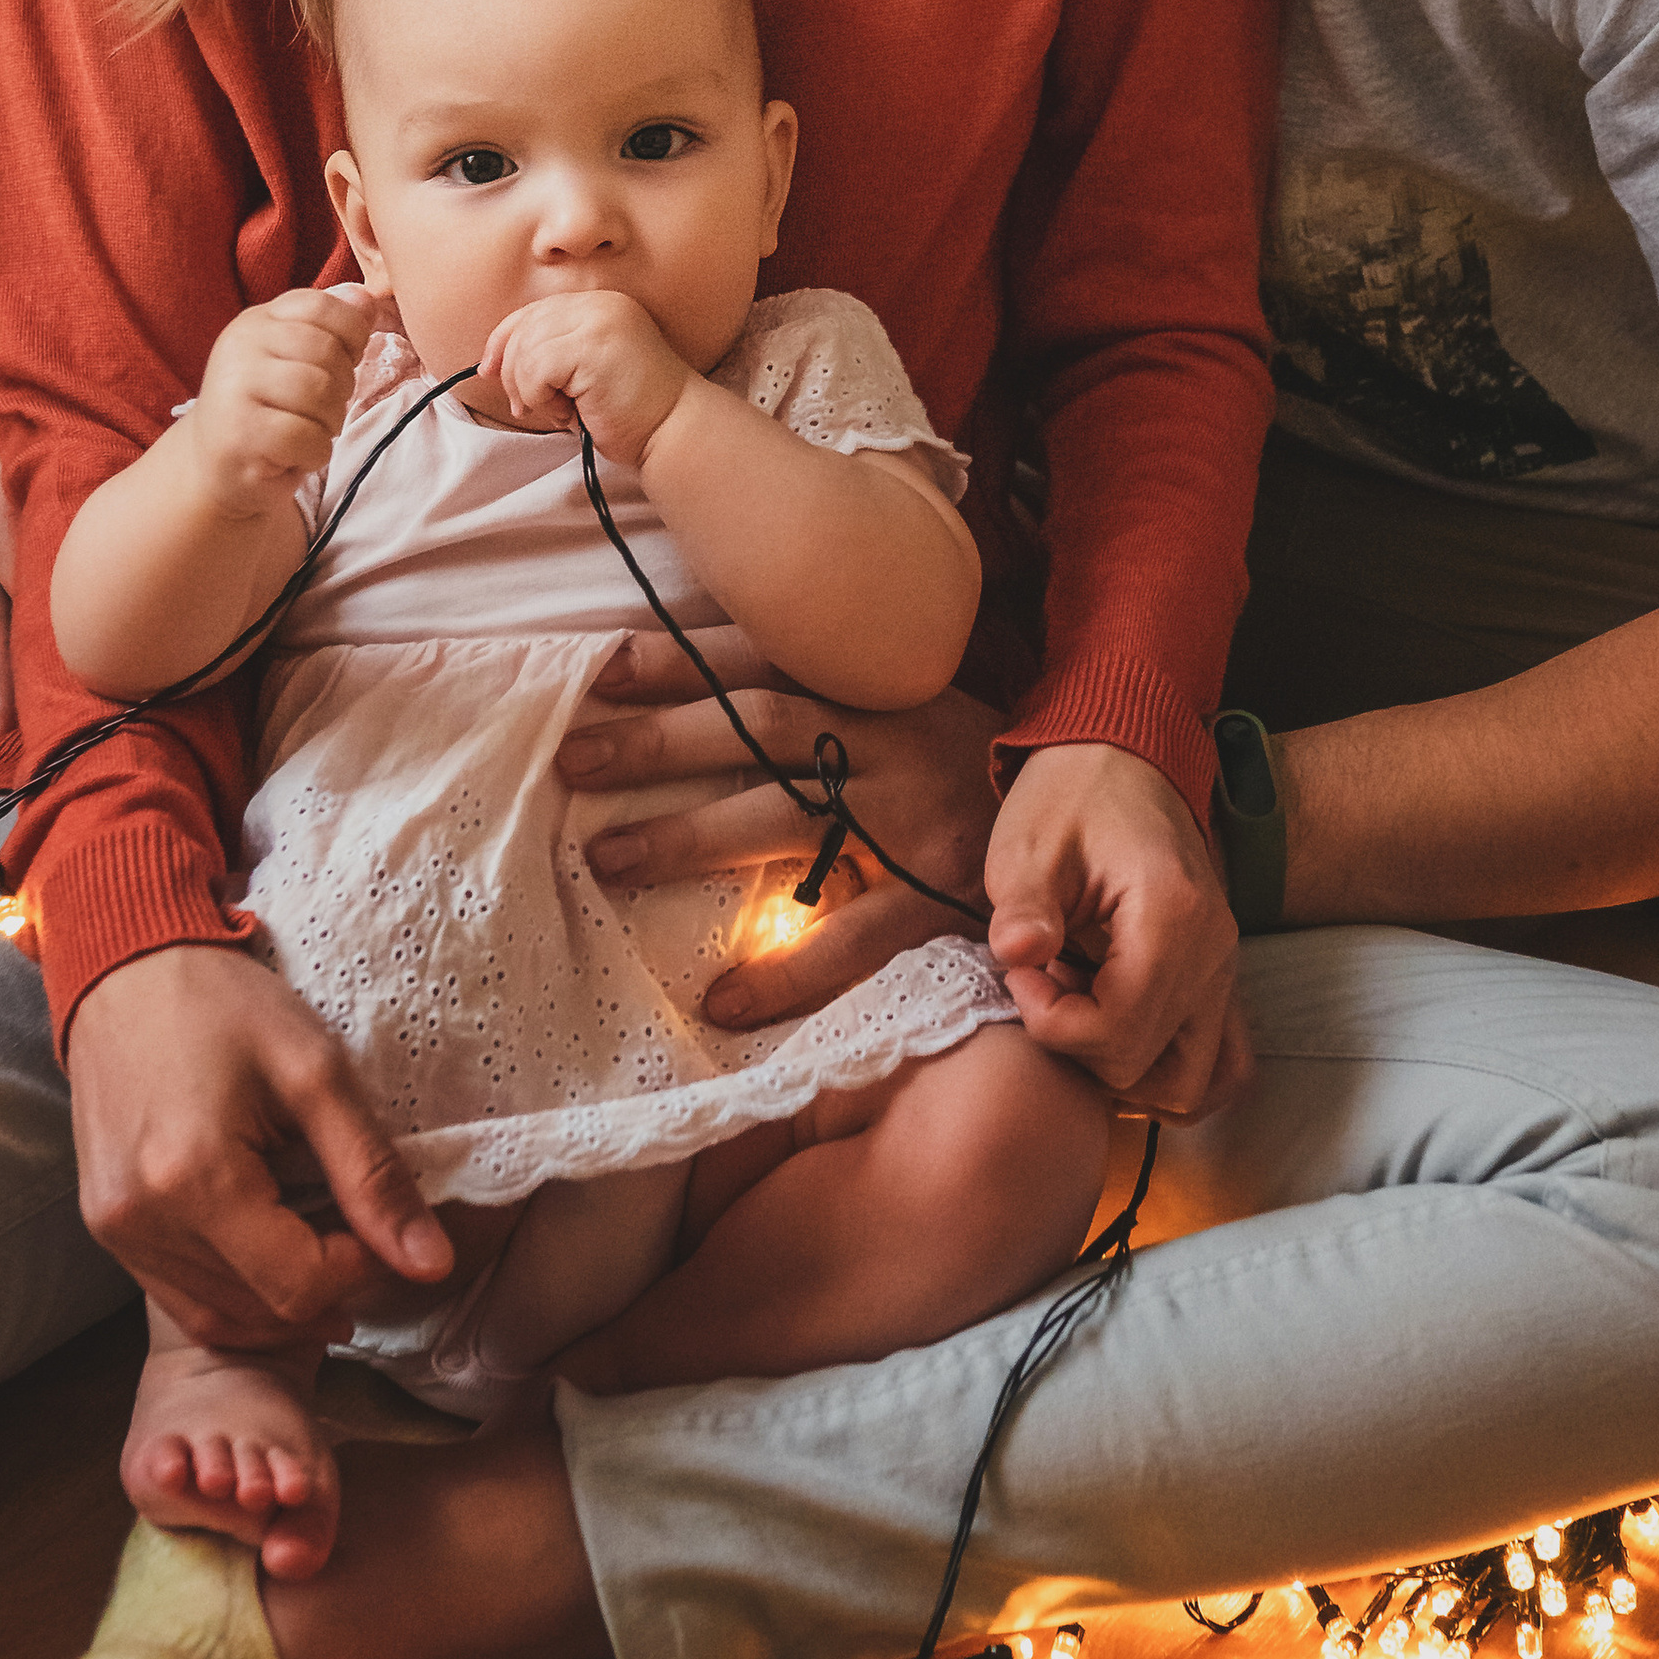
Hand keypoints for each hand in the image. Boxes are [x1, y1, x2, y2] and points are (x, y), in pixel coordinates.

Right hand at [65, 940, 452, 1352]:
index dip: (361, 1269)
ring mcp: (115, 1232)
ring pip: (220, 1317)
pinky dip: (238, 1295)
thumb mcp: (316, 1073)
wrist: (126, 970)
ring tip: (323, 1248)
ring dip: (283, 1300)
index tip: (382, 1223)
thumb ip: (373, 1174)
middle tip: (360, 1236)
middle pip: (260, 1311)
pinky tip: (273, 1254)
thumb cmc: (225, 1006)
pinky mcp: (105, 1228)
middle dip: (327, 1288)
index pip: (299, 1286)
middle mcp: (141, 1222)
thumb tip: (431, 1265)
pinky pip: (181, 1298)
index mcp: (193, 1180)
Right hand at [188, 289, 380, 511]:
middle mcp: (240, 345)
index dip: (351, 336)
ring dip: (329, 422)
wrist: (215, 468)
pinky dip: (314, 453)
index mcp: (257, 320)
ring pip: (319, 391)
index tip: (342, 364)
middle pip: (326, 351)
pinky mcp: (238, 433)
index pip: (322, 306)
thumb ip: (331, 329)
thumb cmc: (268, 413)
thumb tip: (367, 299)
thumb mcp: (297, 361)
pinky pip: (305, 435)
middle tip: (321, 410)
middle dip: (342, 388)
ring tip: (308, 432)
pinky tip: (296, 455)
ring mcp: (234, 387)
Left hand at [479, 287, 691, 468]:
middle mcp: (600, 303)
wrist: (672, 430)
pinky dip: (540, 397)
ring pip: (524, 350)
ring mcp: (598, 320)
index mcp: (599, 304)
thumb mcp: (581, 372)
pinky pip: (535, 369)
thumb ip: (547, 354)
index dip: (502, 341)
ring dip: (529, 391)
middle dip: (512, 372)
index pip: (532, 312)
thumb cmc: (627, 410)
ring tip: (560, 411)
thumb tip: (490, 363)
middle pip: (523, 328)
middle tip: (529, 407)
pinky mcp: (593, 346)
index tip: (488, 371)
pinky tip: (569, 412)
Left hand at [563, 639, 1001, 1018]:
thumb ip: (825, 691)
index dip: (683, 660)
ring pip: (787, 817)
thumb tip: (702, 690)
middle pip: (760, 727)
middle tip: (572, 758)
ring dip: (688, 838)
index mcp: (875, 685)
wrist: (1086, 824)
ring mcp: (912, 819)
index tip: (600, 668)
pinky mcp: (938, 898)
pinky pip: (853, 939)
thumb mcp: (906, 702)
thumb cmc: (964, 762)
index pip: (766, 658)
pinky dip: (786, 973)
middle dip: (659, 741)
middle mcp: (888, 740)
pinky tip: (722, 1000)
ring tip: (605, 859)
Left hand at [985, 741, 1249, 1117]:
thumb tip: (1016, 954)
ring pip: (1186, 1080)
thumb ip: (1023, 905)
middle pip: (1145, 1067)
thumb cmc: (1071, 796)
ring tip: (1076, 999)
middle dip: (1076, 1043)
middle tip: (1042, 981)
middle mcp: (1214, 954)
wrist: (1122, 760)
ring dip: (1117, 1062)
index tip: (1020, 973)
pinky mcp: (1217, 977)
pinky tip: (1110, 1019)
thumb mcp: (1029, 843)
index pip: (1118, 1032)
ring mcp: (1224, 970)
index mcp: (1172, 917)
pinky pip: (1210, 1060)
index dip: (1051, 1023)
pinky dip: (1158, 1063)